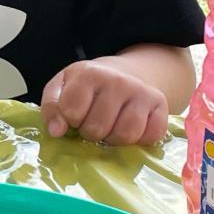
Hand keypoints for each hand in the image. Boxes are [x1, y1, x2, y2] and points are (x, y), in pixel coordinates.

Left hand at [40, 57, 168, 145]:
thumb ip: (52, 106)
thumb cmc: (87, 85)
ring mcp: (141, 92)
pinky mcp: (161, 106)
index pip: (71, 112)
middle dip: (91, 132)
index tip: (74, 114)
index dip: (70, 120)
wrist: (124, 73)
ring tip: (109, 127)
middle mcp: (117, 81)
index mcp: (89, 73)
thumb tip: (56, 132)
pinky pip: (150, 136)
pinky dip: (139, 140)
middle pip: (98, 127)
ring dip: (114, 139)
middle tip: (92, 122)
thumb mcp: (61, 86)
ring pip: (126, 135)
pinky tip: (129, 126)